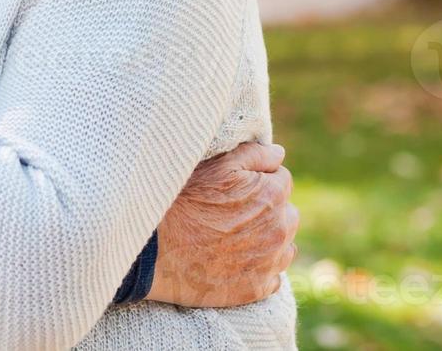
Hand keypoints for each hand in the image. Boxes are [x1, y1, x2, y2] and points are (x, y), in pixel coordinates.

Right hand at [147, 141, 298, 307]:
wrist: (155, 249)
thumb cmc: (182, 201)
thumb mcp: (216, 165)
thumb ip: (255, 154)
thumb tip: (279, 154)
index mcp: (272, 194)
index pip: (282, 179)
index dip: (258, 180)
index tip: (236, 188)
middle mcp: (279, 229)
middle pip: (286, 213)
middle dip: (268, 210)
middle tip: (234, 212)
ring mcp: (270, 262)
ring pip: (284, 245)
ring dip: (268, 239)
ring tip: (235, 237)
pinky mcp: (258, 288)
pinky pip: (273, 276)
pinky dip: (260, 268)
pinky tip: (236, 261)